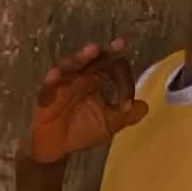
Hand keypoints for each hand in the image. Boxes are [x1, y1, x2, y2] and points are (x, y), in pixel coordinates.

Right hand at [25, 39, 147, 164]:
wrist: (58, 146)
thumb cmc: (83, 129)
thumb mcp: (109, 124)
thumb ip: (126, 115)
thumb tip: (145, 106)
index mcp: (98, 80)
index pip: (114, 67)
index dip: (124, 77)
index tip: (128, 97)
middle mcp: (81, 76)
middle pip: (94, 58)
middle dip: (107, 51)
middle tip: (119, 44)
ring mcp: (63, 83)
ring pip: (72, 65)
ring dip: (81, 57)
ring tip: (93, 49)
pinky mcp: (47, 95)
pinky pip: (49, 85)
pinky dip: (52, 79)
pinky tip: (56, 74)